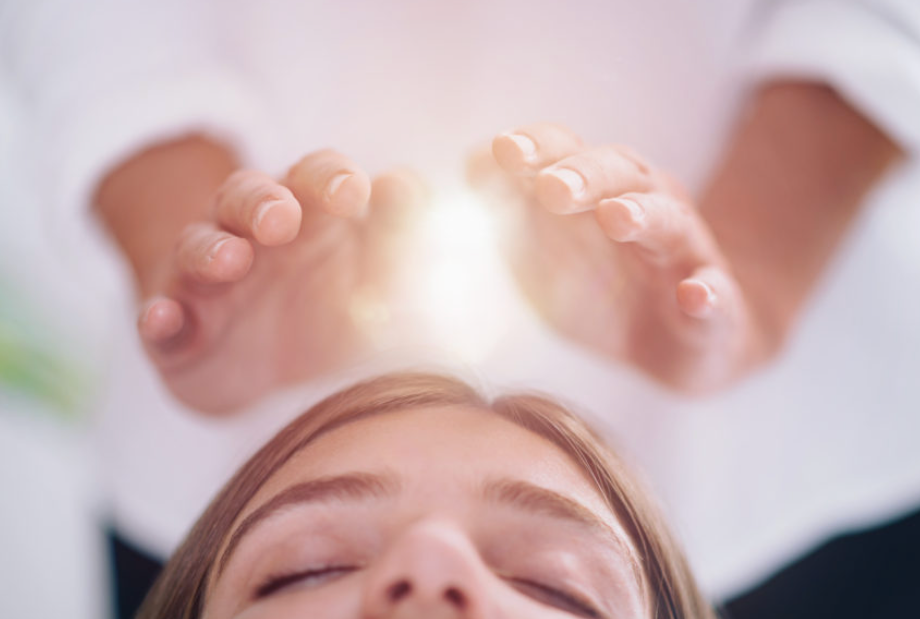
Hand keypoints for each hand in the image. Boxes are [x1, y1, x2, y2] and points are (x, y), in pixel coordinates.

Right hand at [136, 150, 423, 412]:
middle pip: (247, 197)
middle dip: (262, 203)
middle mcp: (253, 239)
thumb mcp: (374, 276)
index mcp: (308, 218)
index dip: (331, 178)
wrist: (269, 373)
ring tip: (230, 261)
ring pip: (199, 248)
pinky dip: (159, 317)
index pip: (316, 178)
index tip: (356, 193)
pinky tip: (164, 319)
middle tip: (282, 219)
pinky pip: (160, 317)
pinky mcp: (176, 332)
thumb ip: (398, 235)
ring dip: (210, 250)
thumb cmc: (331, 309)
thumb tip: (409, 185)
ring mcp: (208, 284)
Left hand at [470, 123, 768, 392]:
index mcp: (598, 189)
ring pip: (669, 221)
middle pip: (618, 174)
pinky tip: (695, 295)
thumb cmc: (601, 288)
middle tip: (552, 187)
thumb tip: (470, 164)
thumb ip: (509, 210)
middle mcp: (645, 207)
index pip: (567, 152)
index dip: (538, 148)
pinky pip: (716, 295)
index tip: (502, 151)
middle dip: (584, 175)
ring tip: (615, 217)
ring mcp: (684, 254)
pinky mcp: (715, 307)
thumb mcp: (543, 252)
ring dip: (642, 215)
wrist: (677, 344)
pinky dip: (707, 294)